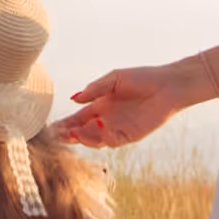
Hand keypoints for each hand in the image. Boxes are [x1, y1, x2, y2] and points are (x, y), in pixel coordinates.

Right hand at [52, 60, 209, 148]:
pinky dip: (103, 137)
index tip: (51, 127)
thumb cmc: (141, 78)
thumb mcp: (114, 79)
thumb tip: (74, 99)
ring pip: (95, 139)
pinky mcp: (130, 135)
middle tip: (57, 136)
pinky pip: (113, 140)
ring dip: (84, 137)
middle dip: (70, 135)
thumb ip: (95, 89)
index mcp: (99, 106)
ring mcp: (117, 129)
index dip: (64, 123)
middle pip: (82, 132)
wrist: (167, 86)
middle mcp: (106, 120)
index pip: (77, 118)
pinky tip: (97, 129)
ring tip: (75, 132)